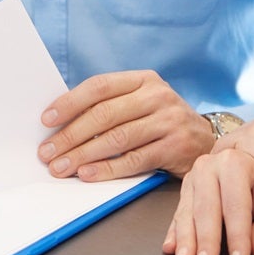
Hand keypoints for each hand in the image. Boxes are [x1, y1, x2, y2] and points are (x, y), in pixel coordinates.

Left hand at [37, 70, 212, 178]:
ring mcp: (169, 121)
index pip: (100, 86)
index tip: (47, 120)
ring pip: (117, 138)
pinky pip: (134, 160)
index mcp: (143, 80)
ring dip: (84, 155)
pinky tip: (88, 174)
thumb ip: (111, 106)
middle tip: (48, 152)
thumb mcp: (141, 102)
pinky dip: (107, 169)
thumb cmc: (161, 121)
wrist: (206, 140)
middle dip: (71, 135)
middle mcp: (157, 96)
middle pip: (105, 114)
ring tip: (62, 167)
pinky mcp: (176, 147)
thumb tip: (61, 122)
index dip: (70, 102)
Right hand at [164, 148, 253, 254]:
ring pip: (187, 212)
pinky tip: (172, 248)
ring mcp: (194, 177)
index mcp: (235, 163)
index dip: (238, 238)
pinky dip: (174, 233)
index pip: (236, 207)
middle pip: (206, 209)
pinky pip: (177, 214)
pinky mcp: (185, 189)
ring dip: (185, 240)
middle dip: (206, 240)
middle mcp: (209, 166)